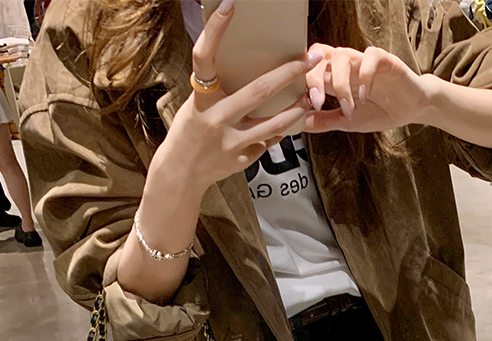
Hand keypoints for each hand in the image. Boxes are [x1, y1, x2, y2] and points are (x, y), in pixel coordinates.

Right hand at [153, 1, 321, 192]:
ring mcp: (231, 142)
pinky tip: (290, 121)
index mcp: (200, 98)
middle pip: (260, 90)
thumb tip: (247, 64)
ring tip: (309, 96)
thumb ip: (218, 89)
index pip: (205, 57)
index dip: (215, 30)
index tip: (230, 5)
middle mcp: (216, 119)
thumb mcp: (197, 104)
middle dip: (290, 72)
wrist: (181, 173)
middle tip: (311, 58)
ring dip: (297, 108)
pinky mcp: (242, 159)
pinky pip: (269, 141)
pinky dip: (280, 130)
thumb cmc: (190, 131)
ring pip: (275, 123)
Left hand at [302, 44, 431, 133]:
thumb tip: (301, 124)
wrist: (411, 109)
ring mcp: (365, 60)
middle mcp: (348, 65)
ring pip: (342, 55)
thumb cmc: (380, 111)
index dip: (303, 82)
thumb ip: (326, 121)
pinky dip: (364, 77)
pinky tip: (365, 96)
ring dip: (340, 83)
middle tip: (319, 104)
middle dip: (315, 79)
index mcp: (336, 76)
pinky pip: (370, 57)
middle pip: (321, 55)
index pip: (311, 66)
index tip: (306, 106)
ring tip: (348, 107)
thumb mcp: (348, 122)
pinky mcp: (385, 60)